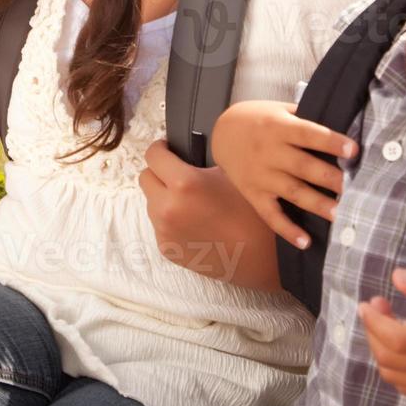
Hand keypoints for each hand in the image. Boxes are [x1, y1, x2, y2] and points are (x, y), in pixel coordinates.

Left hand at [138, 139, 273, 285]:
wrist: (260, 257)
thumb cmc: (251, 213)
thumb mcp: (231, 175)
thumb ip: (202, 162)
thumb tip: (187, 152)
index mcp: (184, 183)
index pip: (153, 155)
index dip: (160, 148)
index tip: (168, 149)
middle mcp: (167, 207)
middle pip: (145, 178)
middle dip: (159, 172)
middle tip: (177, 173)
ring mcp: (164, 230)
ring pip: (150, 202)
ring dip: (163, 196)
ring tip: (189, 200)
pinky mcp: (166, 249)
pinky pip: (159, 224)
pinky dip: (170, 219)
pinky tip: (193, 221)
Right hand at [210, 100, 355, 247]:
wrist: (222, 133)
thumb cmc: (259, 119)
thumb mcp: (279, 110)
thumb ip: (306, 118)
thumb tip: (344, 125)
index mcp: (278, 127)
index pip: (308, 134)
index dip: (331, 142)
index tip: (353, 151)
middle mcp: (269, 152)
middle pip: (303, 166)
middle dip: (330, 178)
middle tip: (355, 188)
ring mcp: (260, 175)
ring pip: (292, 192)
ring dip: (317, 204)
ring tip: (339, 214)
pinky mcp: (253, 194)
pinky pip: (270, 215)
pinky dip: (286, 229)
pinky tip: (304, 242)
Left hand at [359, 267, 405, 398]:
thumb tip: (397, 278)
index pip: (398, 340)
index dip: (374, 322)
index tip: (370, 301)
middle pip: (390, 358)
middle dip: (373, 330)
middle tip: (379, 305)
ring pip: (394, 376)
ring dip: (380, 349)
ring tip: (389, 322)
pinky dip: (394, 367)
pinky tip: (402, 343)